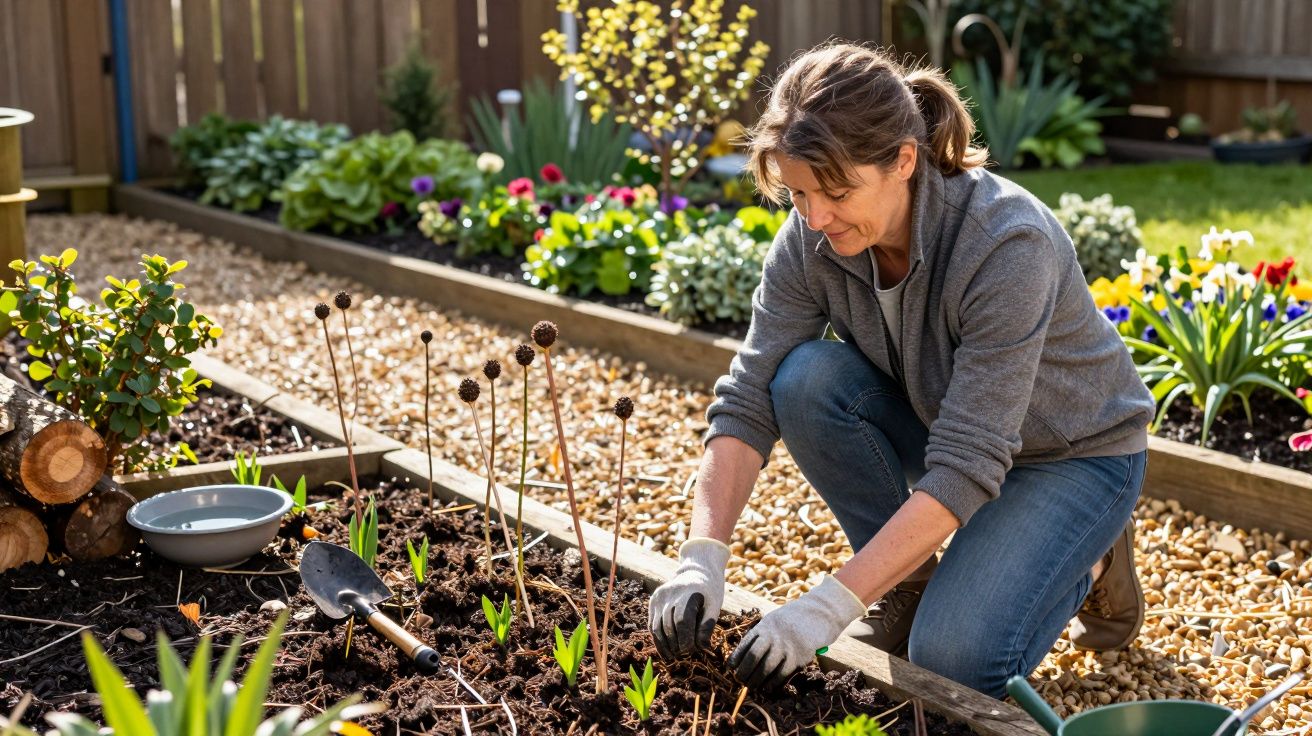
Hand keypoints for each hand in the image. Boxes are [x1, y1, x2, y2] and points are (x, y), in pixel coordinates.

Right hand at [648, 537, 730, 658]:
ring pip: (657, 627)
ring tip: (673, 658)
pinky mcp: (653, 600)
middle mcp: (670, 593)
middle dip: (676, 644)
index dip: (686, 639)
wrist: (697, 570)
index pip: (683, 621)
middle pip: (669, 625)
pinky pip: (652, 623)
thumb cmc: (710, 591)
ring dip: (664, 645)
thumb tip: (702, 647)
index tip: (691, 651)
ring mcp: (659, 596)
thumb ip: (707, 625)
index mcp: (688, 592)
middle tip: (683, 657)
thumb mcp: (715, 605)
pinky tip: (665, 650)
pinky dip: (658, 638)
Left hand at [727, 575, 866, 689]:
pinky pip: (781, 674)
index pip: (745, 645)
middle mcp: (774, 636)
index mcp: (764, 627)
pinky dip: (772, 683)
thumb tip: (740, 658)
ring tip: (751, 686)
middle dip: (744, 671)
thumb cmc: (787, 623)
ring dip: (756, 680)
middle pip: (753, 657)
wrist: (815, 618)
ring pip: (766, 668)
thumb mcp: (770, 623)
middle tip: (739, 680)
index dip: (736, 658)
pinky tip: (767, 687)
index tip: (730, 667)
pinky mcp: (798, 658)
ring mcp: (786, 647)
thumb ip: (757, 637)